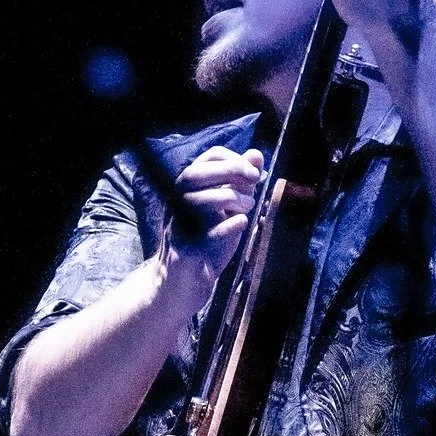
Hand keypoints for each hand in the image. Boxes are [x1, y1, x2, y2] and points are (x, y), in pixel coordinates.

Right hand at [161, 145, 264, 305]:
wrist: (184, 280)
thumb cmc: (208, 240)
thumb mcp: (227, 206)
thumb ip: (240, 182)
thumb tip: (256, 155)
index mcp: (190, 187)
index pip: (209, 155)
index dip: (234, 158)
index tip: (253, 173)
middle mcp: (179, 202)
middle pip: (198, 173)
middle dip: (232, 171)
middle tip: (254, 182)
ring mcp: (181, 226)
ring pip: (201, 200)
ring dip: (233, 198)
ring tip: (248, 208)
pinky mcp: (187, 251)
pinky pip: (209, 233)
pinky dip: (230, 225)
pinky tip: (241, 223)